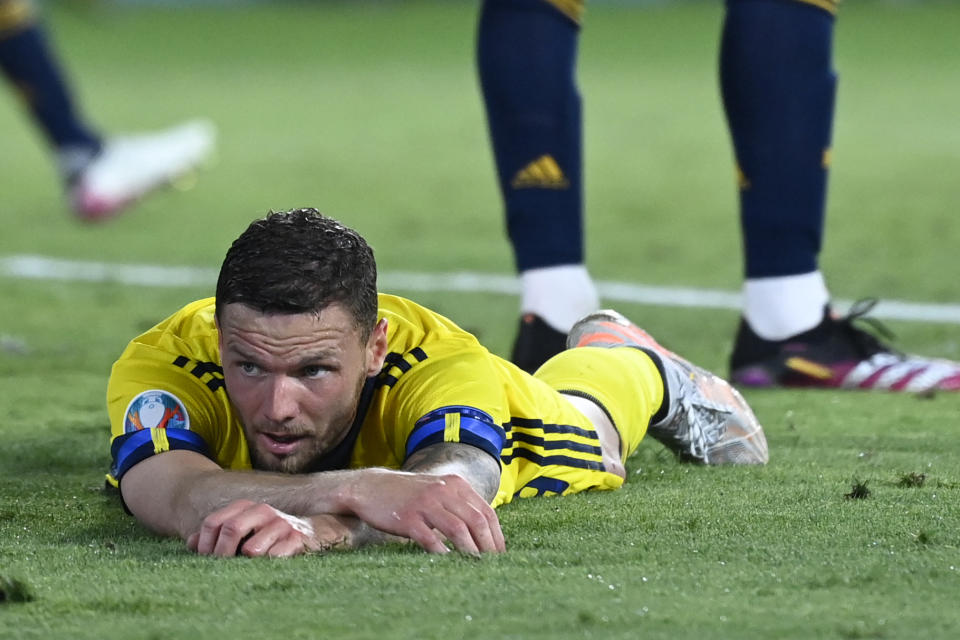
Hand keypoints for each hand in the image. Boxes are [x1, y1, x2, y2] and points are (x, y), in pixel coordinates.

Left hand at [187, 499, 331, 556]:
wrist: (308, 532)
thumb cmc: (265, 536)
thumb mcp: (240, 531)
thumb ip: (215, 535)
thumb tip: (191, 543)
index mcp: (245, 506)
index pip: (213, 522)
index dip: (204, 544)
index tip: (204, 560)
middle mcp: (263, 510)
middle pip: (231, 529)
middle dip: (221, 554)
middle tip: (220, 568)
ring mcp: (281, 524)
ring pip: (251, 549)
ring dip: (245, 563)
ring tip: (245, 567)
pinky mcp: (297, 540)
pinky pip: (274, 559)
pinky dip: (266, 566)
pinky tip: (265, 568)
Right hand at [339, 469, 504, 554]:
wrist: (370, 487)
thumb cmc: (409, 494)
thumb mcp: (438, 490)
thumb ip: (459, 505)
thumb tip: (484, 534)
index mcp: (455, 484)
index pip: (486, 512)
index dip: (496, 535)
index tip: (500, 554)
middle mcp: (443, 491)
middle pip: (476, 521)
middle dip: (488, 546)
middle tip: (492, 565)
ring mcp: (425, 503)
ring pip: (458, 530)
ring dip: (470, 552)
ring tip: (476, 568)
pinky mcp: (408, 518)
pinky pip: (430, 539)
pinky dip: (443, 553)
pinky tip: (449, 563)